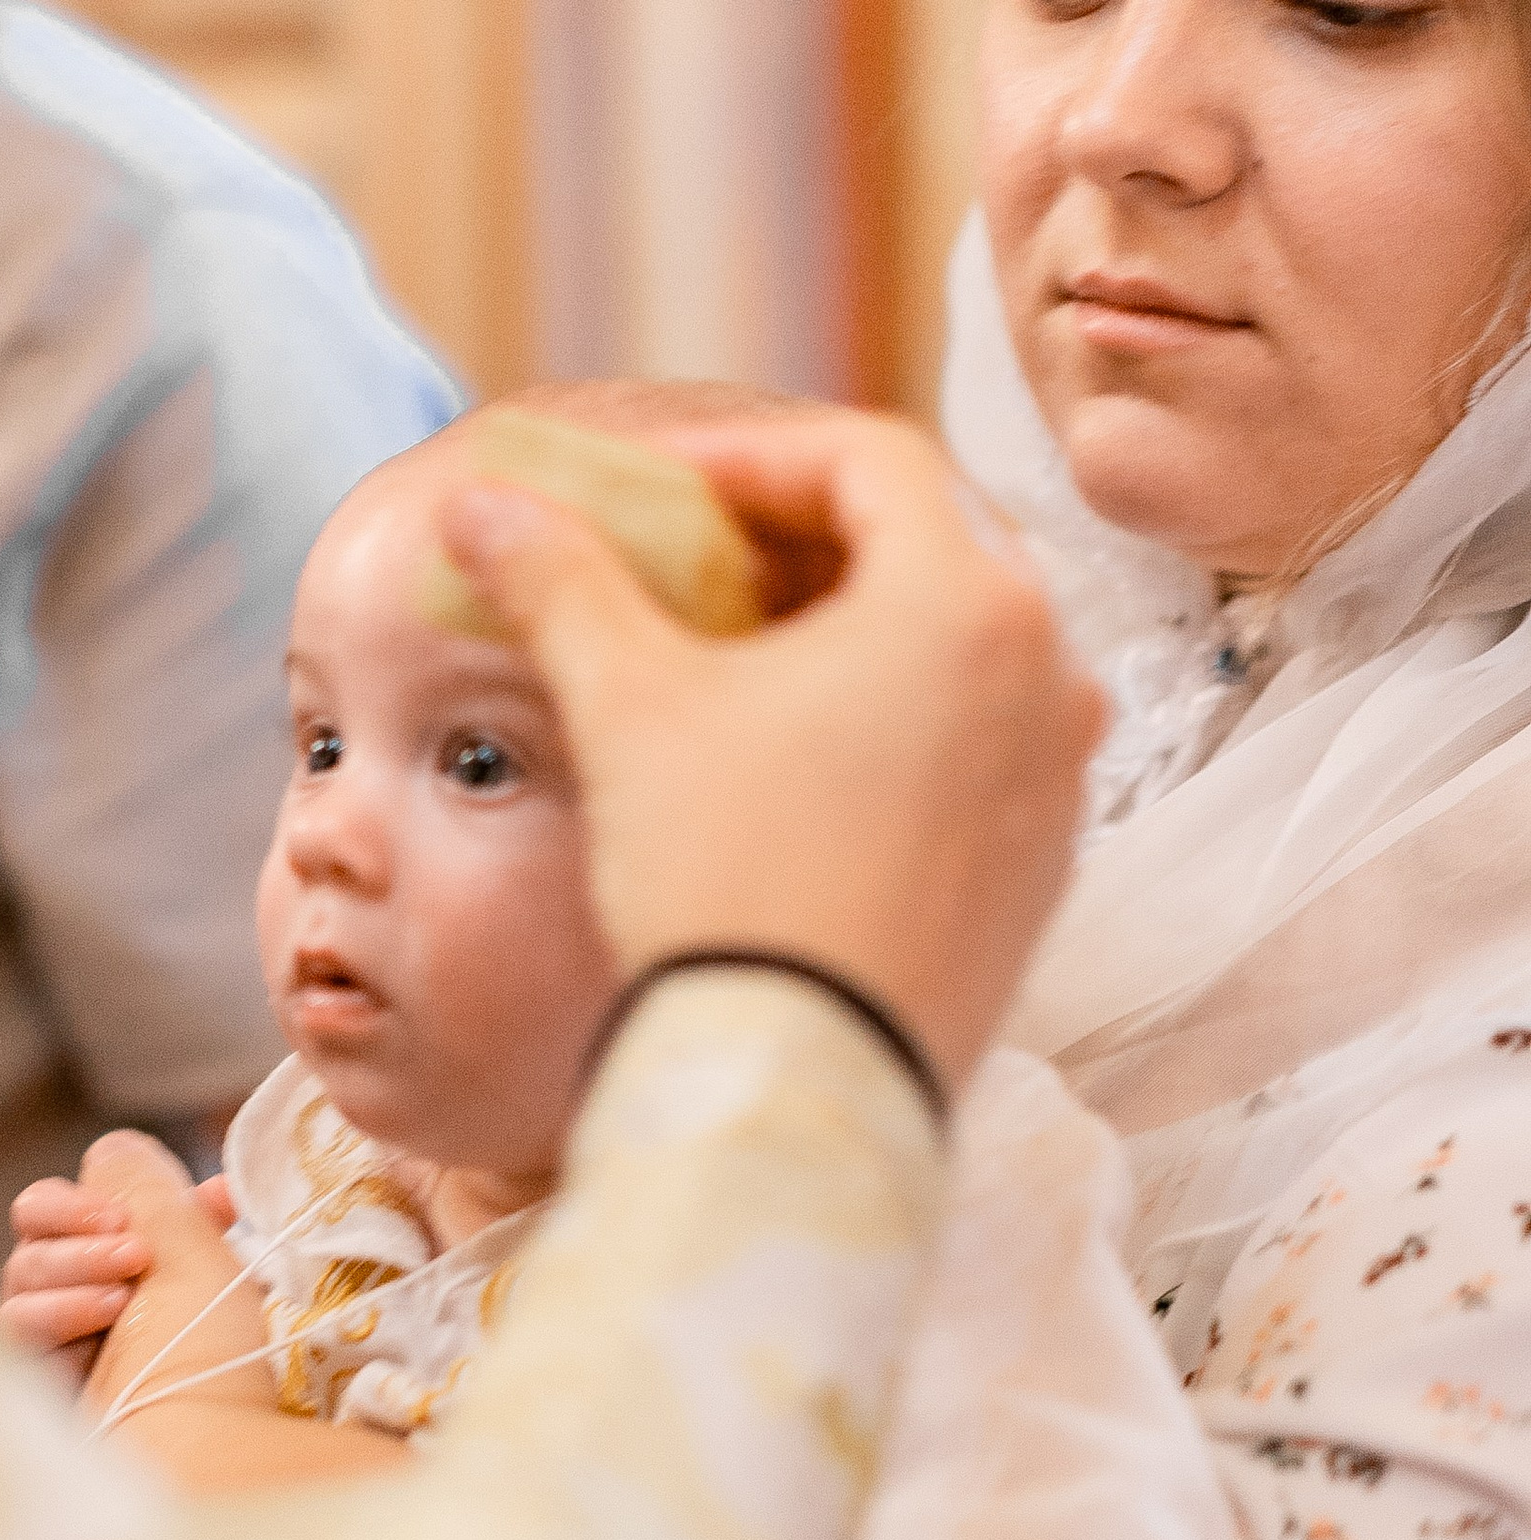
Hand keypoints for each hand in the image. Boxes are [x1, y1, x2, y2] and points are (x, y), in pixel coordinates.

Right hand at [0, 1147, 238, 1394]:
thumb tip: (144, 1155)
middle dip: (72, 1223)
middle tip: (126, 1245)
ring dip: (73, 1268)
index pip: (69, 1204)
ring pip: (21, 1271)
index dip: (84, 1198)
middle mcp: (83, 1296)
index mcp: (124, 1263)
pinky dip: (56, 1311)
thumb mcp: (202, 1256)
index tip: (125, 1216)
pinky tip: (102, 1319)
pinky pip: (13, 1322)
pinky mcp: (29, 1379)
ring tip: (124, 1292)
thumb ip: (163, 1195)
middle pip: (31, 1226)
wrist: (203, 1435)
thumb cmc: (214, 1350)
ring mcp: (53, 1340)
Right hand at [439, 409, 1100, 1095]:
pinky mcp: (1045, 866)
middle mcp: (1048, 674)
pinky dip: (896, 719)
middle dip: (804, 534)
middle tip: (697, 557)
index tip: (657, 488)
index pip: (868, 457)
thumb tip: (479, 503)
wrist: (799, 1085)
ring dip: (853, 626)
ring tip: (742, 658)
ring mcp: (1060, 777)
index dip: (749, 453)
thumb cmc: (725, 880)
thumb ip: (561, 580)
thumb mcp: (627, 708)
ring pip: (960, 646)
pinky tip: (798, 763)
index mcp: (969, 602)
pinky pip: (976, 745)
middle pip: (928, 542)